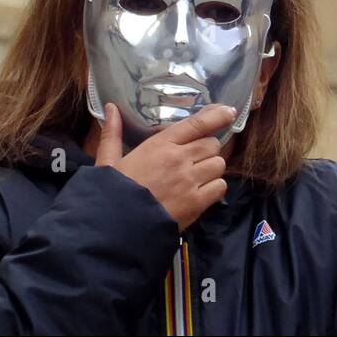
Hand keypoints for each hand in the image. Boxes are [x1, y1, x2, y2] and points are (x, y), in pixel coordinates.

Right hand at [94, 102, 230, 229]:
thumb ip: (112, 133)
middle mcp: (180, 159)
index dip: (217, 116)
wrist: (115, 229)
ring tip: (198, 176)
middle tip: (195, 159)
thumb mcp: (107, 161)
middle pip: (212, 144)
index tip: (229, 112)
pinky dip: (215, 188)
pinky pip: (220, 187)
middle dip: (207, 149)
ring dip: (212, 168)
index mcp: (160, 145)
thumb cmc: (111, 193)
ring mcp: (190, 181)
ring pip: (219, 164)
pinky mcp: (196, 203)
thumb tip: (111, 107)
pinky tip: (202, 192)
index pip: (197, 124)